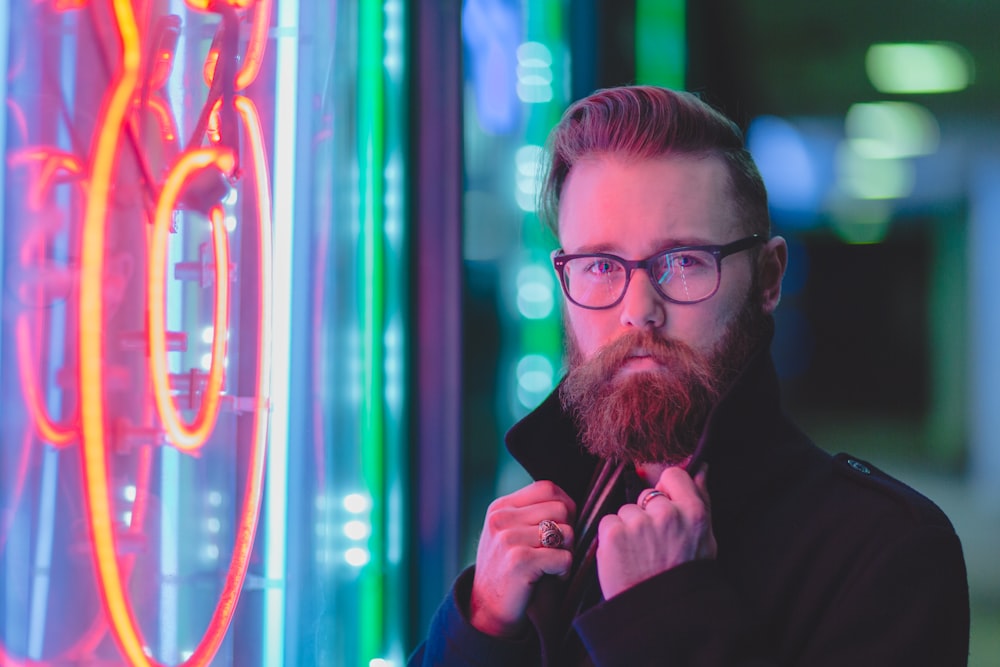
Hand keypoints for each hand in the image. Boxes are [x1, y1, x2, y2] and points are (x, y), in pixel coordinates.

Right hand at [470, 480, 575, 636]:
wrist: (486, 611)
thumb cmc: (506, 570)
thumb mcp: (508, 533)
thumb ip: (530, 514)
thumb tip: (570, 504)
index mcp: (501, 507)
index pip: (548, 488)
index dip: (565, 507)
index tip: (560, 530)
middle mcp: (501, 518)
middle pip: (562, 509)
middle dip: (568, 532)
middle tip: (556, 552)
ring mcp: (508, 539)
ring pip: (567, 533)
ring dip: (567, 553)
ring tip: (552, 566)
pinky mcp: (519, 561)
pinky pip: (564, 557)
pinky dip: (564, 571)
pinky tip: (551, 578)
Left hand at [596, 465, 715, 599]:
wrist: (656, 615)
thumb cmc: (682, 576)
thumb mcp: (704, 540)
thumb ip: (701, 500)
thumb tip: (701, 467)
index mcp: (694, 513)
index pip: (673, 475)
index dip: (666, 491)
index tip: (665, 508)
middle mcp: (667, 514)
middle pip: (646, 496)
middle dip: (647, 514)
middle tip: (654, 546)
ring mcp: (638, 522)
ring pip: (626, 510)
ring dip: (628, 528)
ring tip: (640, 556)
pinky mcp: (613, 533)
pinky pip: (609, 522)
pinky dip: (612, 538)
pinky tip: (624, 558)